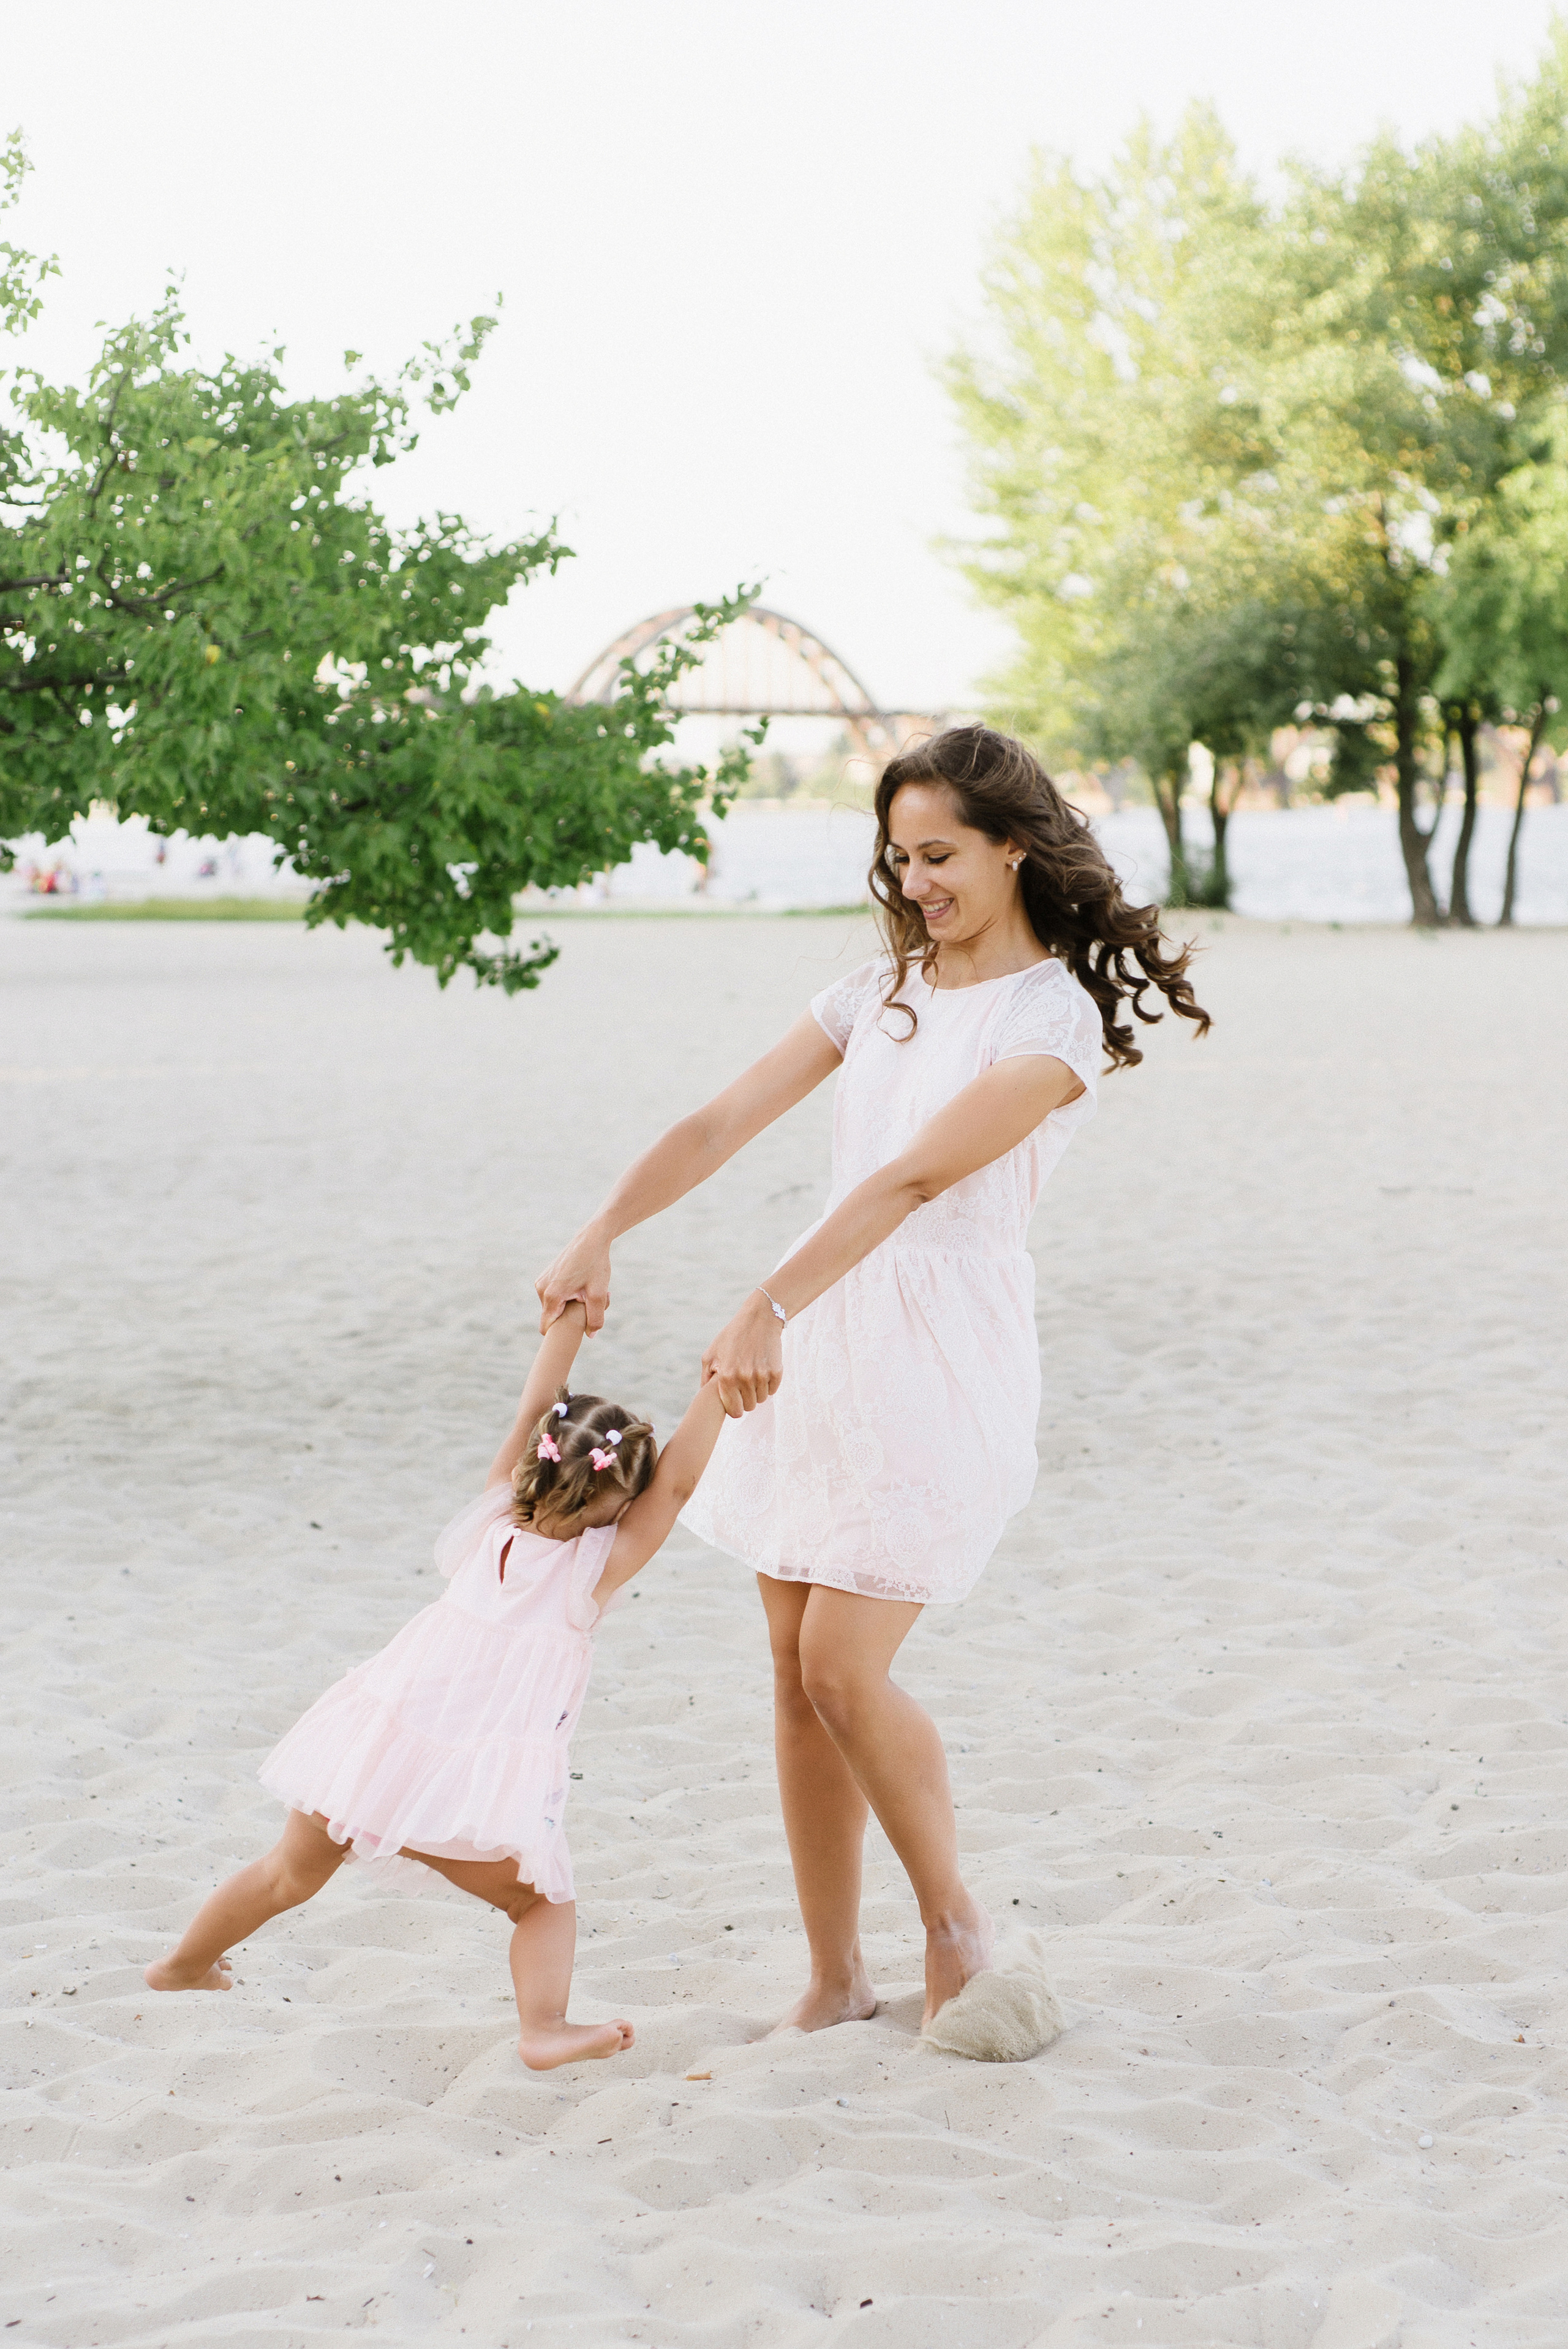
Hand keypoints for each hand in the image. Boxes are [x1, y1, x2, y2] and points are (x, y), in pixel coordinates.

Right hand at [536, 1224, 611, 1334]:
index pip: (546, 1327)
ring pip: (555, 1306)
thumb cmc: (595, 1264)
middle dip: (569, 1316)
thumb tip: (590, 1335)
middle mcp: (541, 1289)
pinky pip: (554, 1295)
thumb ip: (595, 1318)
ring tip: (586, 1292)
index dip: (558, 1334)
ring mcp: (542, 1281)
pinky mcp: (546, 1276)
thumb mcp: (599, 1294)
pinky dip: (567, 1295)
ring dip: (569, 1305)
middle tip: (589, 1302)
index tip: (573, 1331)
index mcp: (551, 1295)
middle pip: (553, 1316)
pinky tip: (580, 1285)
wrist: (591, 1238)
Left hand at [701, 1292, 783, 1416]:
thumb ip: (705, 1378)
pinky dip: (768, 1385)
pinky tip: (762, 1371)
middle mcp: (744, 1378)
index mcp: (726, 1377)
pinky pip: (772, 1390)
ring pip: (761, 1399)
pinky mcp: (776, 1371)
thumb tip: (704, 1397)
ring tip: (753, 1376)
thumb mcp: (711, 1354)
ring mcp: (761, 1375)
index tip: (736, 1403)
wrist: (759, 1319)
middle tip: (744, 1386)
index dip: (735, 1409)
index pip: (734, 1410)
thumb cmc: (732, 1337)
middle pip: (749, 1407)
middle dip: (747, 1400)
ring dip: (757, 1391)